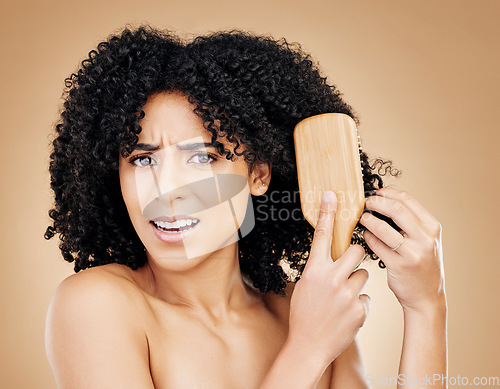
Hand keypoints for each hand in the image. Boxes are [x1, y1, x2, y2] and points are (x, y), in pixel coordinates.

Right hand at [287, 191, 369, 368]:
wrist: (308, 346)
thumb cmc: (303, 314)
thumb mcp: (305, 286)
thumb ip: (321, 269)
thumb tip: (333, 257)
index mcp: (314, 270)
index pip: (322, 236)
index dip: (328, 213)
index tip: (332, 195)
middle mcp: (332, 279)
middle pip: (357, 251)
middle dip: (356, 256)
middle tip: (347, 267)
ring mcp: (348, 295)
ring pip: (364, 274)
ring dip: (356, 282)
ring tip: (342, 298)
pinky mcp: (360, 310)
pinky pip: (366, 296)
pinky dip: (359, 303)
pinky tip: (346, 314)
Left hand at [360, 187, 445, 313]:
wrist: (426, 297)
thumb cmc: (421, 264)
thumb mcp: (425, 240)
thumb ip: (411, 222)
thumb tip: (383, 200)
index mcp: (432, 227)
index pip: (407, 199)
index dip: (387, 193)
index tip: (375, 193)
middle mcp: (426, 238)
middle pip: (396, 209)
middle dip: (376, 203)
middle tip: (365, 203)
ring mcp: (413, 253)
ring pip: (383, 228)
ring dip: (368, 220)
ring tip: (361, 218)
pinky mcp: (399, 266)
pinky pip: (377, 245)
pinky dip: (368, 237)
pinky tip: (365, 236)